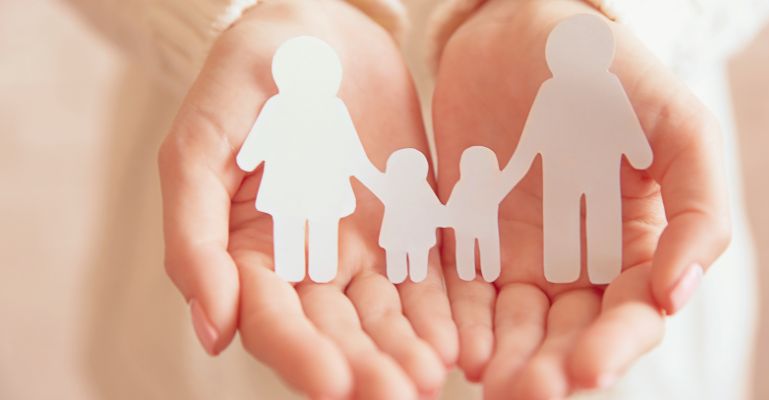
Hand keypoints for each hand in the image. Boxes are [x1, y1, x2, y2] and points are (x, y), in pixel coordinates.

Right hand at [158, 1, 456, 397]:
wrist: (320, 34)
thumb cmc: (247, 81)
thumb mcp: (201, 144)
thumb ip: (194, 234)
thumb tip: (210, 330)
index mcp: (249, 254)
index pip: (273, 321)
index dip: (300, 356)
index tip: (335, 384)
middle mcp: (307, 265)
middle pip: (336, 332)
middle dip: (366, 367)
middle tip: (398, 395)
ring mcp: (362, 250)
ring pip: (386, 316)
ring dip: (407, 349)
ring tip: (433, 376)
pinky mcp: (411, 229)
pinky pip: (429, 277)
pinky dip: (442, 309)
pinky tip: (459, 337)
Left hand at [432, 0, 729, 397]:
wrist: (518, 30)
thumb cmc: (609, 72)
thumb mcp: (677, 126)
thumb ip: (699, 206)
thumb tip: (679, 294)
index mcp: (637, 245)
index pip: (631, 315)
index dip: (613, 346)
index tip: (586, 369)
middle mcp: (581, 263)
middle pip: (570, 334)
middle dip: (551, 367)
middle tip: (526, 391)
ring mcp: (522, 255)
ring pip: (516, 325)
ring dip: (506, 357)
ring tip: (488, 377)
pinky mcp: (470, 239)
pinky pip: (464, 291)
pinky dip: (462, 320)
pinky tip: (458, 342)